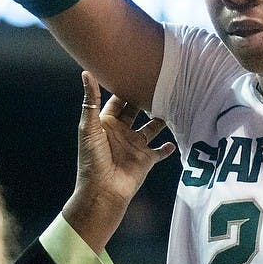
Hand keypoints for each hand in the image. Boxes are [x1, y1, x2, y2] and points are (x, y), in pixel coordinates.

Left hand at [63, 71, 174, 252]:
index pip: (118, 101)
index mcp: (107, 123)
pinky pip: (160, 151)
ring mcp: (135, 146)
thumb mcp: (89, 127)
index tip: (138, 72)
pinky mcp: (146, 159)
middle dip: (147, 99)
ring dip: (161, 118)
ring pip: (152, 127)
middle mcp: (122, 132)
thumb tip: (86, 73)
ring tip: (175, 104)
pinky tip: (176, 140)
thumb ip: (92, 101)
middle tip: (162, 83)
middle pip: (137, 111)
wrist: (103, 191)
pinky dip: (168, 147)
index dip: (126, 88)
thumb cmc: (92, 159)